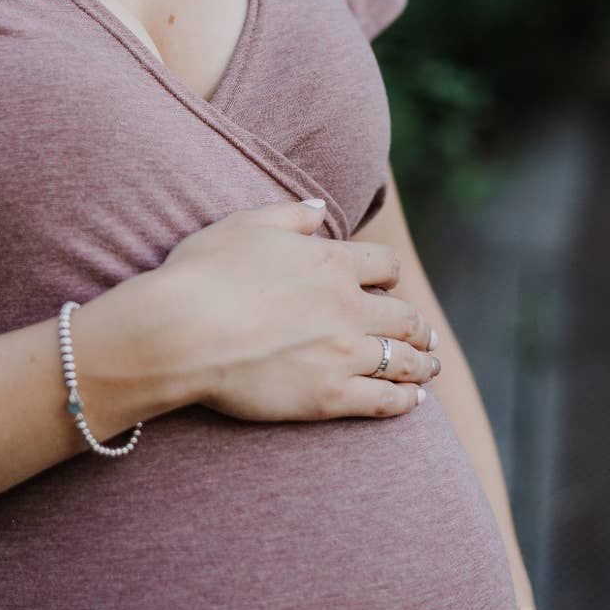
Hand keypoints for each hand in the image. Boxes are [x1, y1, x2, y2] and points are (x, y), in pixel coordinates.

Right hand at [153, 197, 439, 421]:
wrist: (182, 331)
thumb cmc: (203, 274)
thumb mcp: (244, 225)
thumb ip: (289, 215)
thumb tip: (320, 208)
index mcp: (331, 262)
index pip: (385, 265)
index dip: (390, 275)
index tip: (389, 285)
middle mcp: (348, 307)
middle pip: (403, 316)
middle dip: (417, 326)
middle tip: (425, 335)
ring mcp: (343, 354)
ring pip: (402, 360)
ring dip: (421, 363)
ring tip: (428, 368)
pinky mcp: (330, 396)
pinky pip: (384, 400)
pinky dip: (405, 400)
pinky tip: (413, 400)